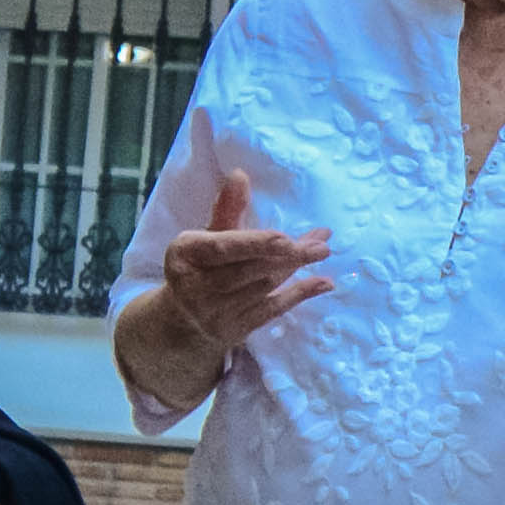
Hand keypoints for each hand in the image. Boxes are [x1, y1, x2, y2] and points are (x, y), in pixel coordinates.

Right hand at [157, 169, 331, 363]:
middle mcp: (198, 285)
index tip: (286, 237)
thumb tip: (240, 175)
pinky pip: (272, 310)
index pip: (225, 247)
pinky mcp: (236, 329)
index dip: (257, 243)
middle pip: (250, 268)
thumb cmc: (196, 269)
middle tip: (321, 243)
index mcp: (186, 254)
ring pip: (264, 286)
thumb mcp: (202, 238)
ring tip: (321, 250)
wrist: (180, 322)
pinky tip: (323, 282)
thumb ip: (225, 210)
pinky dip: (299, 294)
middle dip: (289, 254)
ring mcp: (217, 312)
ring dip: (296, 267)